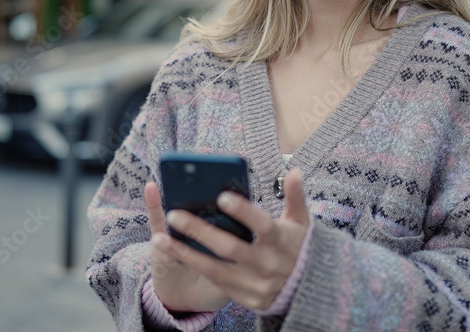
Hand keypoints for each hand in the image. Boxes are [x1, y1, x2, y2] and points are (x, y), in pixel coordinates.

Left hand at [152, 168, 309, 310]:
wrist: (308, 290)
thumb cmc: (298, 247)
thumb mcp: (301, 222)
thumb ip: (295, 196)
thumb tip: (294, 171)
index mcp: (281, 242)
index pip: (262, 225)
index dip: (243, 212)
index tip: (222, 197)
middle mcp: (267, 264)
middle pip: (230, 248)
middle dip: (201, 231)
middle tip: (174, 214)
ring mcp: (255, 284)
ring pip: (215, 269)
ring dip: (185, 253)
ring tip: (161, 237)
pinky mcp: (245, 299)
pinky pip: (215, 281)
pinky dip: (194, 267)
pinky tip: (175, 253)